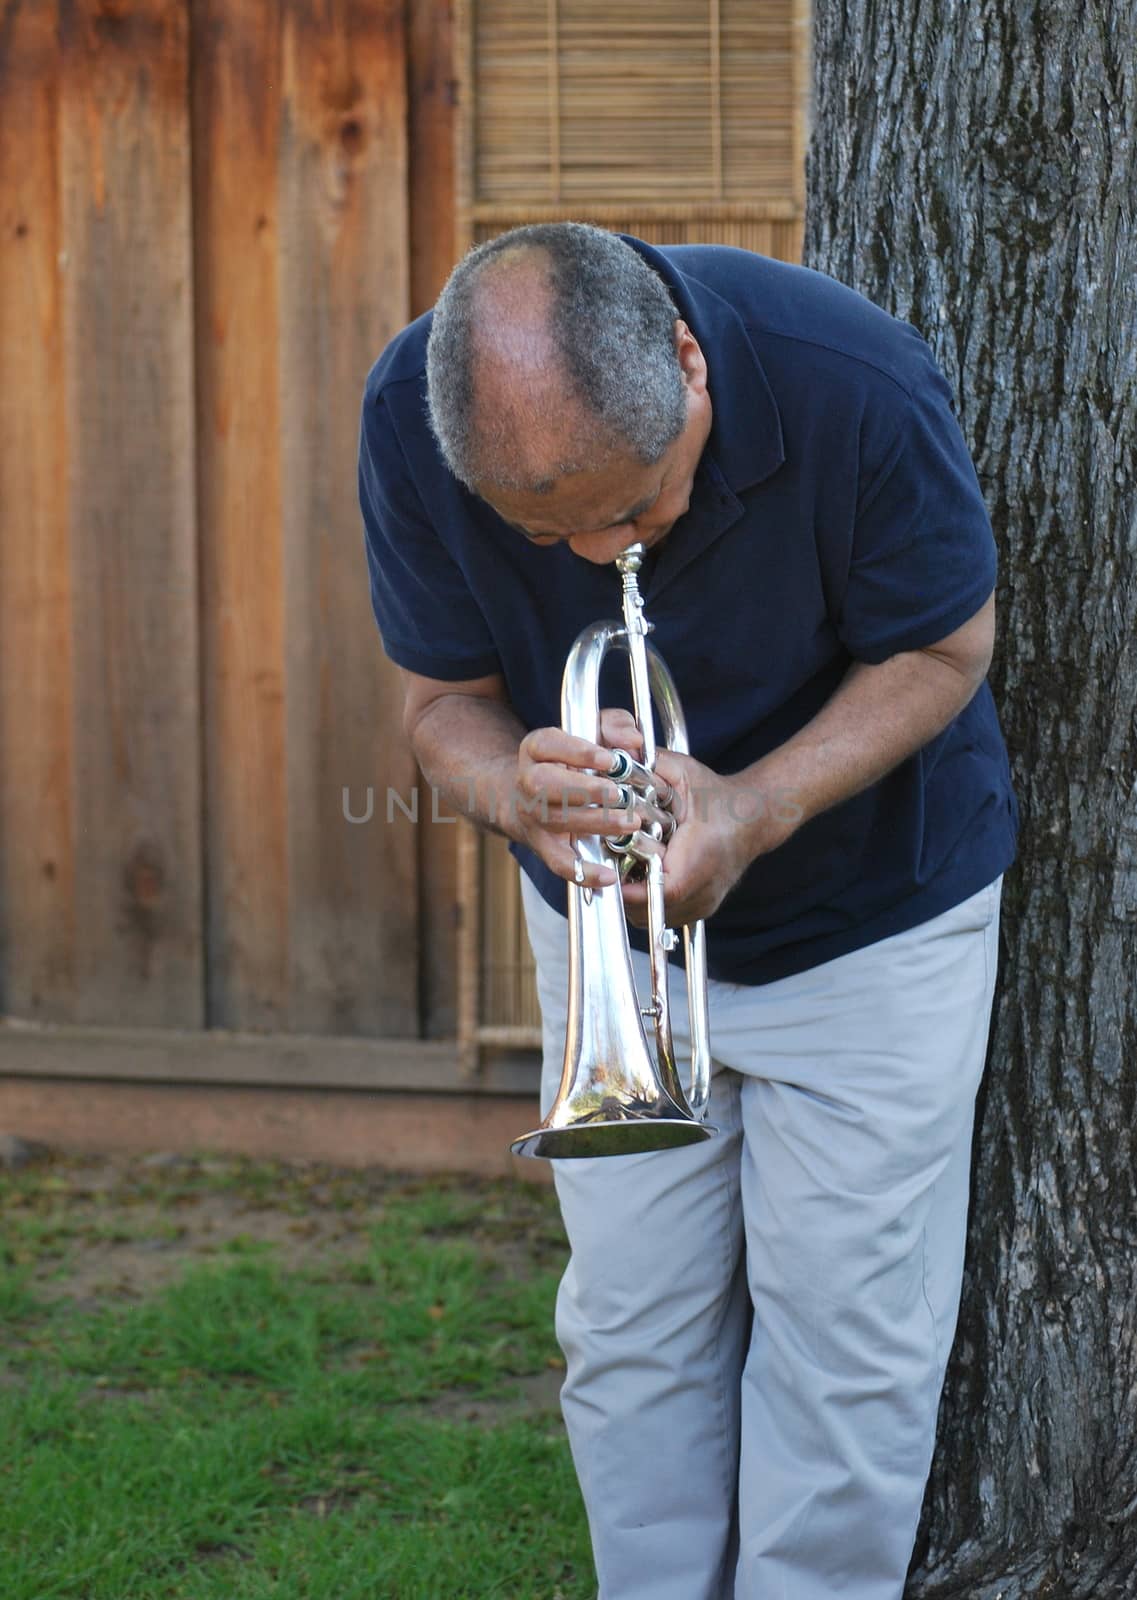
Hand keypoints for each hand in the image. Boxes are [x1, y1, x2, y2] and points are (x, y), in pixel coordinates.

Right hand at [512, 723, 642, 889]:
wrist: (532, 796)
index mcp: (537, 749)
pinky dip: (582, 872)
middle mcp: (528, 781)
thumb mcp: (592, 732)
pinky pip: (558, 863)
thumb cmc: (572, 762)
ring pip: (555, 820)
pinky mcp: (544, 846)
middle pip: (544, 784)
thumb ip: (614, 726)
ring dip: (594, 823)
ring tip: (628, 822)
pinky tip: (608, 874)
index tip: (609, 759)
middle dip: (583, 790)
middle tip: (618, 794)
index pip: (547, 744)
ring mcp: (533, 816)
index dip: (577, 752)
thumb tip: (633, 741)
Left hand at [618, 749, 801, 927]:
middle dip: (623, 887)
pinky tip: (643, 874)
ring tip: (626, 868)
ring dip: (634, 896)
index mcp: (699, 860)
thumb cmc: (717, 796)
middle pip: (646, 909)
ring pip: (651, 917)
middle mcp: (703, 892)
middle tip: (611, 862)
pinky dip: (648, 899)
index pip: (655, 891)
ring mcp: (702, 906)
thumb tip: (613, 753)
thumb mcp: (682, 773)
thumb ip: (647, 765)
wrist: (755, 818)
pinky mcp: (700, 911)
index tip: (606, 868)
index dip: (625, 884)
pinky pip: (662, 916)